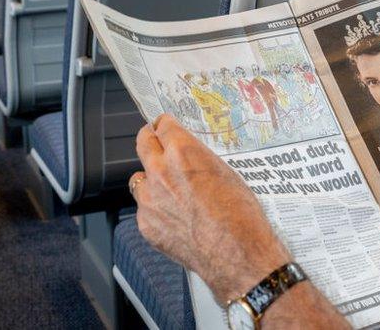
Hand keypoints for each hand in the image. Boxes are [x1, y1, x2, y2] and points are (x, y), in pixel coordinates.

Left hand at [131, 114, 291, 301]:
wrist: (237, 253)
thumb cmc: (240, 215)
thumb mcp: (226, 173)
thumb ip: (199, 160)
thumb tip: (190, 157)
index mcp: (182, 152)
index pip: (163, 125)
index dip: (166, 125)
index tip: (165, 127)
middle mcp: (160, 171)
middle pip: (143, 143)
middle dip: (149, 139)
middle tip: (154, 140)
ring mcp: (149, 199)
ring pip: (139, 179)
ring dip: (150, 180)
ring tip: (167, 189)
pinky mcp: (146, 224)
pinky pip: (144, 209)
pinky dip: (155, 210)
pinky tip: (174, 217)